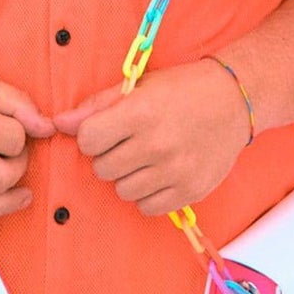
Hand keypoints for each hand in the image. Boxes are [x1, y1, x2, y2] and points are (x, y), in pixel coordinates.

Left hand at [51, 59, 248, 216]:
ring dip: (128, 176)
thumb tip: (59, 123)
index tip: (105, 130)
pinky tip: (159, 173)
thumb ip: (97, 106)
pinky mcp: (190, 191)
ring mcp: (175, 171)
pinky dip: (148, 193)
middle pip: (102, 168)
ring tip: (146, 156)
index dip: (91, 136)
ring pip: (122, 190)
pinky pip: (147, 207)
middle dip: (109, 155)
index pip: (87, 140)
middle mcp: (156, 144)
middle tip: (129, 141)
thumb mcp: (139, 86)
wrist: (234, 100)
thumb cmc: (183, 89)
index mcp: (140, 112)